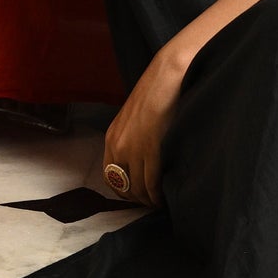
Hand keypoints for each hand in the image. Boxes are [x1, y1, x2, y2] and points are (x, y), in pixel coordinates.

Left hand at [103, 44, 187, 206]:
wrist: (168, 75)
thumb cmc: (156, 92)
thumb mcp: (134, 117)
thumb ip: (133, 138)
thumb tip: (142, 160)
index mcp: (112, 137)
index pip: (110, 177)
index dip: (124, 190)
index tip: (138, 194)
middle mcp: (118, 146)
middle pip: (123, 186)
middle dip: (137, 198)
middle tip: (151, 202)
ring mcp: (134, 149)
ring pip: (138, 188)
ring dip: (148, 199)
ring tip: (160, 202)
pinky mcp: (151, 149)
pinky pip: (152, 183)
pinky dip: (157, 195)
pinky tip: (164, 196)